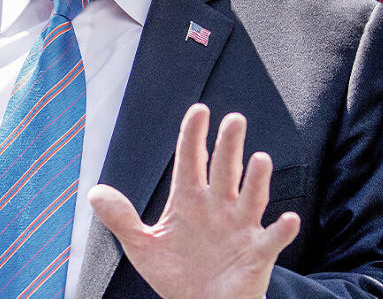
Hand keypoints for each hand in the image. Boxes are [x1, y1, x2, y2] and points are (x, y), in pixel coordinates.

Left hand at [89, 104, 299, 298]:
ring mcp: (240, 228)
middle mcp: (218, 207)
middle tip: (234, 119)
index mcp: (190, 201)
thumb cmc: (177, 272)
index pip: (191, 161)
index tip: (198, 110)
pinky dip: (282, 230)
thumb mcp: (143, 247)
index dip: (194, 136)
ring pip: (251, 198)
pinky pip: (272, 239)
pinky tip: (289, 219)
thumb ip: (121, 219)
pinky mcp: (257, 254)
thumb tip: (93, 193)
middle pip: (224, 171)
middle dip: (228, 146)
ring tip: (260, 159)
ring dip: (257, 180)